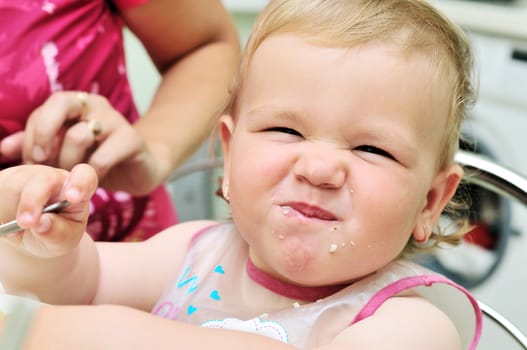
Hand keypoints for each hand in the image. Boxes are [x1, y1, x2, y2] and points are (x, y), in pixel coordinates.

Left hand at [0, 91, 161, 194]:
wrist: (140, 169)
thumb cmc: (100, 159)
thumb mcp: (64, 154)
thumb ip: (37, 147)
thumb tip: (5, 148)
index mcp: (77, 104)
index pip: (46, 108)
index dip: (34, 135)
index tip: (33, 161)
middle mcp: (96, 106)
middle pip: (62, 102)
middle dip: (44, 133)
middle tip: (42, 160)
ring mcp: (116, 121)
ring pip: (80, 135)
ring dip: (69, 163)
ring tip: (71, 178)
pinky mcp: (132, 140)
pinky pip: (104, 156)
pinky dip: (92, 173)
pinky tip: (92, 181)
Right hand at [0, 163, 96, 257]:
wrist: (29, 237)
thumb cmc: (54, 235)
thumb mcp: (62, 241)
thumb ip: (57, 233)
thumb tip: (42, 222)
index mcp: (77, 189)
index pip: (84, 176)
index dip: (80, 183)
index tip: (73, 198)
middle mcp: (53, 178)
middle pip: (43, 180)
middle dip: (33, 201)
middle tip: (27, 223)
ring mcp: (26, 175)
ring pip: (12, 186)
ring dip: (10, 211)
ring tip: (16, 229)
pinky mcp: (3, 180)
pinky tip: (4, 222)